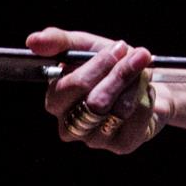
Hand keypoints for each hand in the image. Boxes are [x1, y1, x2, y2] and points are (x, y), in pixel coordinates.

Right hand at [27, 27, 168, 153]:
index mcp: (57, 100)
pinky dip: (147, 100)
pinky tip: (146, 92)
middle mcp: (70, 125)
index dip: (98, 66)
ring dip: (137, 85)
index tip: (119, 48)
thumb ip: (59, 42)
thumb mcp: (86, 47)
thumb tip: (33, 40)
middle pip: (95, 101)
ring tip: (144, 72)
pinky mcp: (121, 145)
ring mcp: (94, 139)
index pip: (71, 86)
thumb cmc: (112, 67)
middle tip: (140, 56)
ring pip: (118, 110)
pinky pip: (137, 121)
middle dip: (121, 74)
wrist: (151, 85)